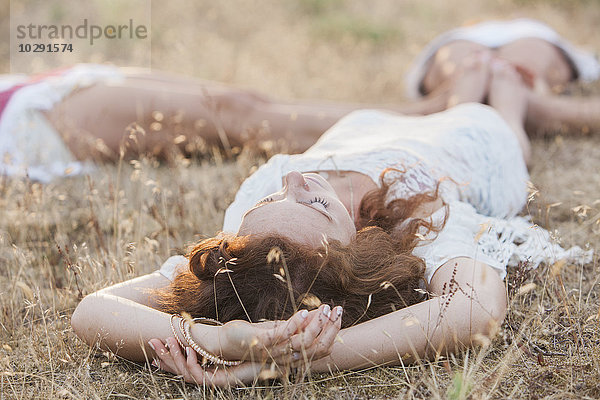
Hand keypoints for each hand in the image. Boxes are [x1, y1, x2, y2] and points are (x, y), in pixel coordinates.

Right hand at [148, 337, 262, 386]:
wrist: (269, 356)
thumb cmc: (250, 348)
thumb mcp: (226, 341)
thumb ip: (213, 337)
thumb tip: (199, 325)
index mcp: (207, 367)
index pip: (180, 364)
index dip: (166, 356)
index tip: (155, 343)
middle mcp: (207, 375)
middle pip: (178, 370)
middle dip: (163, 356)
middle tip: (151, 341)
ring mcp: (212, 380)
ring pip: (185, 373)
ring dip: (174, 357)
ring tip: (169, 341)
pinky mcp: (220, 381)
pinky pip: (198, 376)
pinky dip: (191, 364)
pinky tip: (190, 351)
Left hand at [222, 304, 342, 365]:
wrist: (227, 343)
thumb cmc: (255, 335)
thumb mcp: (282, 328)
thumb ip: (300, 324)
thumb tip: (319, 312)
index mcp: (294, 356)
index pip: (322, 348)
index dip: (333, 332)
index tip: (339, 313)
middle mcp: (287, 358)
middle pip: (318, 347)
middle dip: (331, 327)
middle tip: (338, 309)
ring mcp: (275, 351)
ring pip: (304, 342)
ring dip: (316, 323)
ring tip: (323, 308)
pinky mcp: (263, 343)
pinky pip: (283, 335)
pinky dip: (295, 323)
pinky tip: (302, 311)